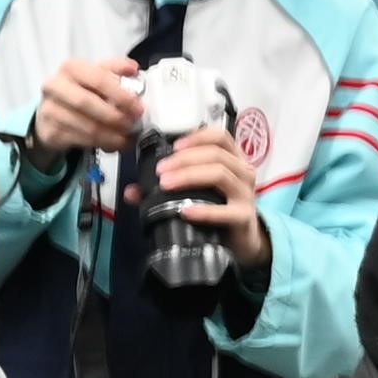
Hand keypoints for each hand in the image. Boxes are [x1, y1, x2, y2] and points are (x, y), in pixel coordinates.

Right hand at [31, 56, 144, 155]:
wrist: (53, 111)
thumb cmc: (79, 90)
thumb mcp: (97, 74)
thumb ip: (115, 69)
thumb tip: (132, 68)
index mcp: (72, 68)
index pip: (98, 78)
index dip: (120, 94)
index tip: (137, 105)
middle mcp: (56, 87)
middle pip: (87, 102)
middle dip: (114, 115)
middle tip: (131, 123)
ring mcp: (51, 110)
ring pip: (86, 126)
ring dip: (111, 134)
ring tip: (126, 137)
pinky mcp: (52, 132)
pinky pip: (82, 141)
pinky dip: (103, 144)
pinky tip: (115, 144)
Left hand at [151, 127, 265, 256]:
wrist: (243, 241)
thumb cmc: (221, 210)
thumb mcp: (197, 193)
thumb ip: (165, 189)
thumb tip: (132, 191)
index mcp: (233, 160)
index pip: (220, 137)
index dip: (197, 136)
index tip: (174, 146)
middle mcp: (242, 172)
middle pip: (216, 154)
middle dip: (184, 159)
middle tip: (161, 170)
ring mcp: (245, 194)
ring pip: (220, 174)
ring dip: (190, 176)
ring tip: (167, 184)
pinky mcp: (244, 217)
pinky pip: (225, 211)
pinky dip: (203, 211)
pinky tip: (185, 211)